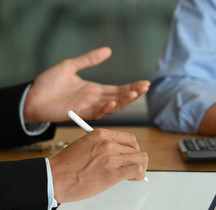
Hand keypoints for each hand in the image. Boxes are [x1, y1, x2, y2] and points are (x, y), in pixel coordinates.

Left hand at [23, 47, 149, 122]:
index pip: (118, 89)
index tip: (145, 83)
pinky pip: (94, 113)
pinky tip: (112, 103)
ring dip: (123, 101)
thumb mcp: (70, 66)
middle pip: (119, 98)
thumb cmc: (49, 83)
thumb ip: (89, 59)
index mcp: (95, 90)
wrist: (31, 97)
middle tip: (145, 87)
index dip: (132, 87)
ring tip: (134, 94)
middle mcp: (94, 100)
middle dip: (133, 93)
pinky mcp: (78, 113)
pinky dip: (104, 109)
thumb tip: (108, 50)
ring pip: (111, 107)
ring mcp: (88, 108)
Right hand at [49, 128, 148, 202]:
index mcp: (101, 134)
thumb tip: (121, 154)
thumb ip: (103, 146)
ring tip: (132, 175)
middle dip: (136, 159)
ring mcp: (110, 158)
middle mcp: (107, 143)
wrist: (53, 179)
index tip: (129, 157)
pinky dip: (140, 175)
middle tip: (130, 168)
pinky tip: (132, 179)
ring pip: (142, 158)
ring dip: (140, 168)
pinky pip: (138, 170)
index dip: (133, 149)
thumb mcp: (85, 145)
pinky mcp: (112, 173)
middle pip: (136, 148)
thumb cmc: (67, 167)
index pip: (129, 139)